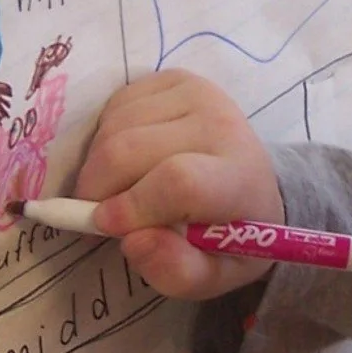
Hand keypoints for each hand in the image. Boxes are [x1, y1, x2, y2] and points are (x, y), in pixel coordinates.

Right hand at [75, 69, 283, 300]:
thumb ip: (176, 271)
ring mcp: (197, 93)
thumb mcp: (212, 274)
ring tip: (118, 188)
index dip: (131, 205)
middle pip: (129, 150)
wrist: (254, 182)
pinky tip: (128, 157)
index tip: (106, 226)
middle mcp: (221, 124)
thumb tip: (133, 241)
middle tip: (99, 214)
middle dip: (97, 188)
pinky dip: (104, 137)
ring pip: (113, 128)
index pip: (178, 180)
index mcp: (239, 177)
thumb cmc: (229, 235)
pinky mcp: (175, 78)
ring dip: (98, 166)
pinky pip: (114, 105)